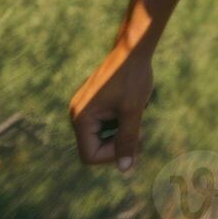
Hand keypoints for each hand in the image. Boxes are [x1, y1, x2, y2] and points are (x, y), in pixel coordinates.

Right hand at [69, 44, 153, 169]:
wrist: (132, 48)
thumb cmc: (133, 77)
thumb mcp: (133, 111)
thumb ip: (127, 140)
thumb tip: (125, 170)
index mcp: (81, 118)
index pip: (90, 156)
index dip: (113, 156)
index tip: (134, 141)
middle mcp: (76, 114)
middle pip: (95, 148)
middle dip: (118, 144)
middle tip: (141, 132)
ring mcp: (83, 108)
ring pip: (101, 137)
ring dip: (120, 132)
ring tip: (135, 115)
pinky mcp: (92, 103)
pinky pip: (103, 125)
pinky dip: (118, 122)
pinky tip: (130, 108)